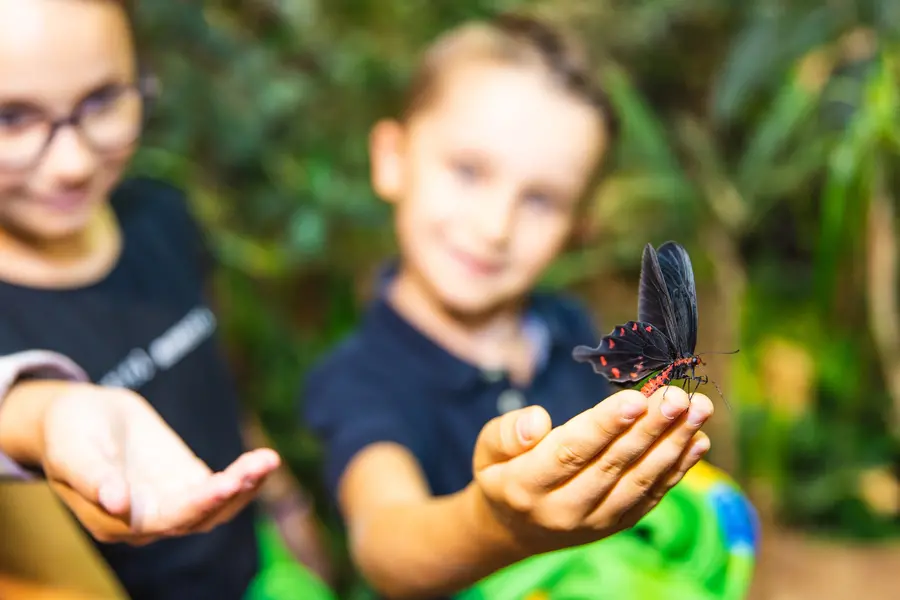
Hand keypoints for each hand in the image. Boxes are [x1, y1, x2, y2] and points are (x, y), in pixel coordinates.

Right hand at [40, 384, 279, 544]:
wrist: (81, 416)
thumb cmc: (68, 432)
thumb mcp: (72, 450)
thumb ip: (92, 478)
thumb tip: (116, 502)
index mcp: (117, 522)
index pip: (167, 520)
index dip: (197, 505)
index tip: (226, 484)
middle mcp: (149, 521)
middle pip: (200, 516)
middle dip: (232, 492)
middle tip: (260, 465)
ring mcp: (171, 501)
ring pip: (216, 505)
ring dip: (245, 486)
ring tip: (268, 460)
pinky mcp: (187, 481)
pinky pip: (221, 487)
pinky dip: (244, 476)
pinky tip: (265, 461)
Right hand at [472, 386, 711, 552]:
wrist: (514, 530)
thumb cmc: (502, 473)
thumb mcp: (487, 449)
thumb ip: (507, 433)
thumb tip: (537, 422)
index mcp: (526, 486)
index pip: (571, 452)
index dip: (605, 426)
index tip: (636, 398)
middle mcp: (563, 510)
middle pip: (613, 465)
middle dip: (651, 429)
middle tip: (680, 397)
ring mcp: (594, 522)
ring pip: (639, 482)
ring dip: (673, 445)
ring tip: (699, 411)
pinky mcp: (617, 525)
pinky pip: (651, 496)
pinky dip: (678, 469)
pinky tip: (697, 441)